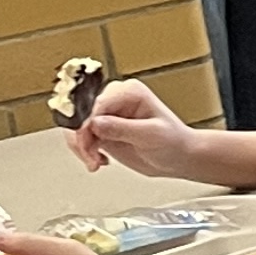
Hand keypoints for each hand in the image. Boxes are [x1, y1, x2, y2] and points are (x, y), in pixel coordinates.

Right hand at [72, 78, 200, 179]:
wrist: (178, 157)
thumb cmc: (173, 141)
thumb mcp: (150, 134)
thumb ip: (122, 128)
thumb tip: (95, 123)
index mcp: (130, 91)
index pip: (98, 103)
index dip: (87, 123)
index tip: (85, 142)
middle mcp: (116, 99)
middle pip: (82, 115)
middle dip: (81, 138)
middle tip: (90, 157)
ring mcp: (107, 115)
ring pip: (77, 128)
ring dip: (81, 148)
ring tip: (95, 162)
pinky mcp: (102, 130)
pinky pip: (81, 139)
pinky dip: (84, 152)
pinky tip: (98, 161)